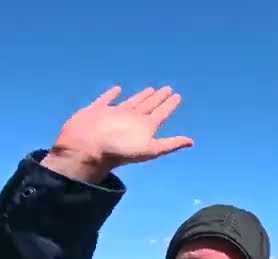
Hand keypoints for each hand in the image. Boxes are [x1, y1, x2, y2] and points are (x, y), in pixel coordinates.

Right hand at [42, 85, 193, 181]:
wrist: (85, 150)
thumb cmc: (117, 151)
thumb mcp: (148, 149)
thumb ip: (168, 144)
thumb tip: (191, 142)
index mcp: (144, 127)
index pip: (161, 113)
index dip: (170, 105)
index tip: (177, 96)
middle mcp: (131, 120)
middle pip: (149, 106)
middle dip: (159, 98)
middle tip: (168, 89)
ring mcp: (114, 115)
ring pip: (132, 102)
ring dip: (141, 96)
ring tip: (151, 90)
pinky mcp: (97, 111)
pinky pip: (106, 100)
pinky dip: (112, 95)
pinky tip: (117, 90)